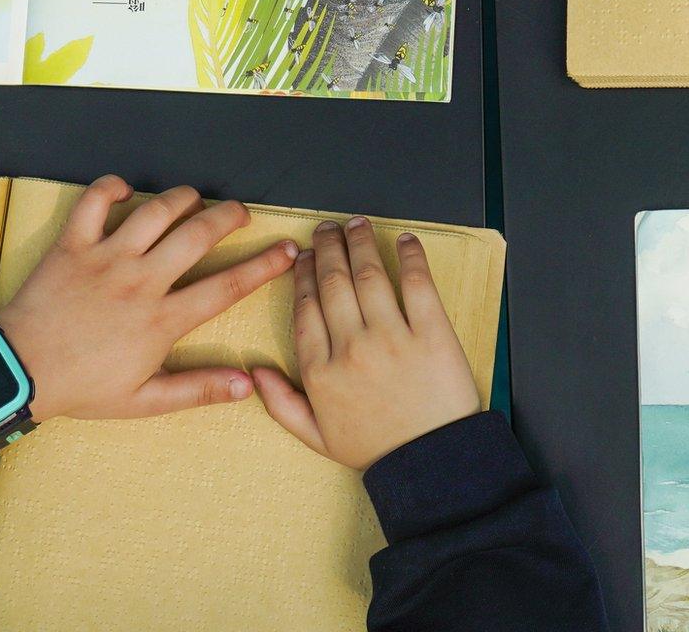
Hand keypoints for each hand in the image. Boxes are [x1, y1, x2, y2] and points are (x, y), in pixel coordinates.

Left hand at [0, 176, 297, 422]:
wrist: (16, 373)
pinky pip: (94, 201)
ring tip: (194, 199)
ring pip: (156, 211)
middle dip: (229, 217)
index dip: (264, 267)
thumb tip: (247, 385)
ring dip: (183, 198)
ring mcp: (105, 258)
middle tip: (241, 213)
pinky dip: (111, 187)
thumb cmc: (80, 388)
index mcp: (161, 320)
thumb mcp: (143, 400)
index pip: (226, 287)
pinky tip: (125, 190)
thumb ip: (198, 389)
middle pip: (199, 235)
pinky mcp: (72, 245)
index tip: (287, 251)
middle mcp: (140, 281)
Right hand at [251, 218, 479, 468]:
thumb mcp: (318, 437)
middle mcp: (351, 349)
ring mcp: (392, 339)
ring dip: (361, 243)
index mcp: (320, 373)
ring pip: (369, 275)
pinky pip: (417, 284)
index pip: (306, 308)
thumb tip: (255, 371)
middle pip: (334, 283)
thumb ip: (282, 404)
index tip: (306, 258)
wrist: (433, 463)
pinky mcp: (431, 334)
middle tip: (328, 229)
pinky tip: (404, 240)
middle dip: (328, 248)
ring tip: (357, 225)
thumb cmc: (377, 450)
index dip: (305, 276)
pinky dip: (410, 257)